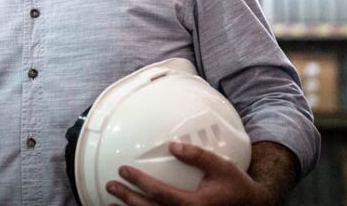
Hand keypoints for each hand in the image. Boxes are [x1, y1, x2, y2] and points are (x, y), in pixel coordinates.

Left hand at [105, 141, 275, 205]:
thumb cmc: (235, 187)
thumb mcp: (221, 167)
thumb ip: (198, 156)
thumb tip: (173, 146)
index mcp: (195, 205)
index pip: (161, 194)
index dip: (140, 182)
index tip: (124, 170)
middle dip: (128, 199)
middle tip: (112, 186)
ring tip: (111, 204)